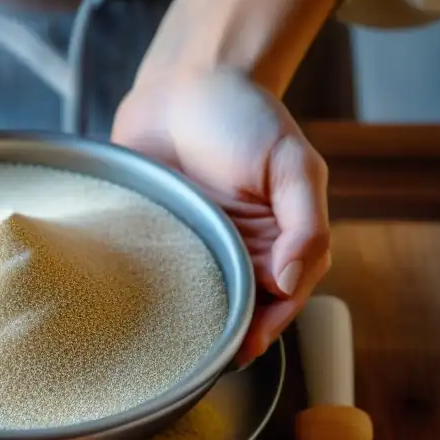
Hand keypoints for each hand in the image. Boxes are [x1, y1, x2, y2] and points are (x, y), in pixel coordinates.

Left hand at [113, 66, 330, 363]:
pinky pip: (154, 273)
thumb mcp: (292, 163)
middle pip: (238, 309)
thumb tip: (290, 282)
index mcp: (279, 241)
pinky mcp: (157, 235)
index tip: (246, 348)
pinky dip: (150, 292)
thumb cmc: (246, 116)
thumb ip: (304, 223)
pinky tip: (134, 308)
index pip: (281, 299)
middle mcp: (238, 250)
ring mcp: (196, 245)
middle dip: (224, 335)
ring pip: (197, 298)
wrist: (187, 81)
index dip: (267, 326)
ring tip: (170, 347)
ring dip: (188, 321)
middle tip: (202, 358)